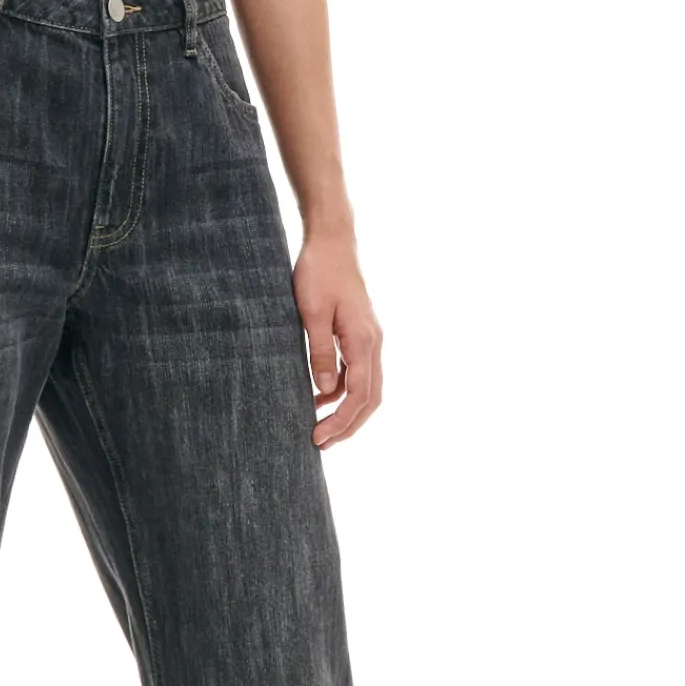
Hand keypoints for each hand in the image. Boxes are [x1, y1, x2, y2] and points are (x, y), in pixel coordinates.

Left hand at [295, 231, 382, 447]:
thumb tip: (326, 390)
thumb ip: (319, 352)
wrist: (332, 241)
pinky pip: (358, 371)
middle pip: (370, 398)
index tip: (318, 437)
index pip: (359, 394)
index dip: (341, 421)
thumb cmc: (318, 272)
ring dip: (346, 410)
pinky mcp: (361, 333)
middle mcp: (373, 342)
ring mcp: (370, 338)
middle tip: (321, 444)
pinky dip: (343, 390)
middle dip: (349, 425)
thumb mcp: (311, 313)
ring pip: (367, 387)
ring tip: (319, 426)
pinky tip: (319, 396)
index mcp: (363, 340)